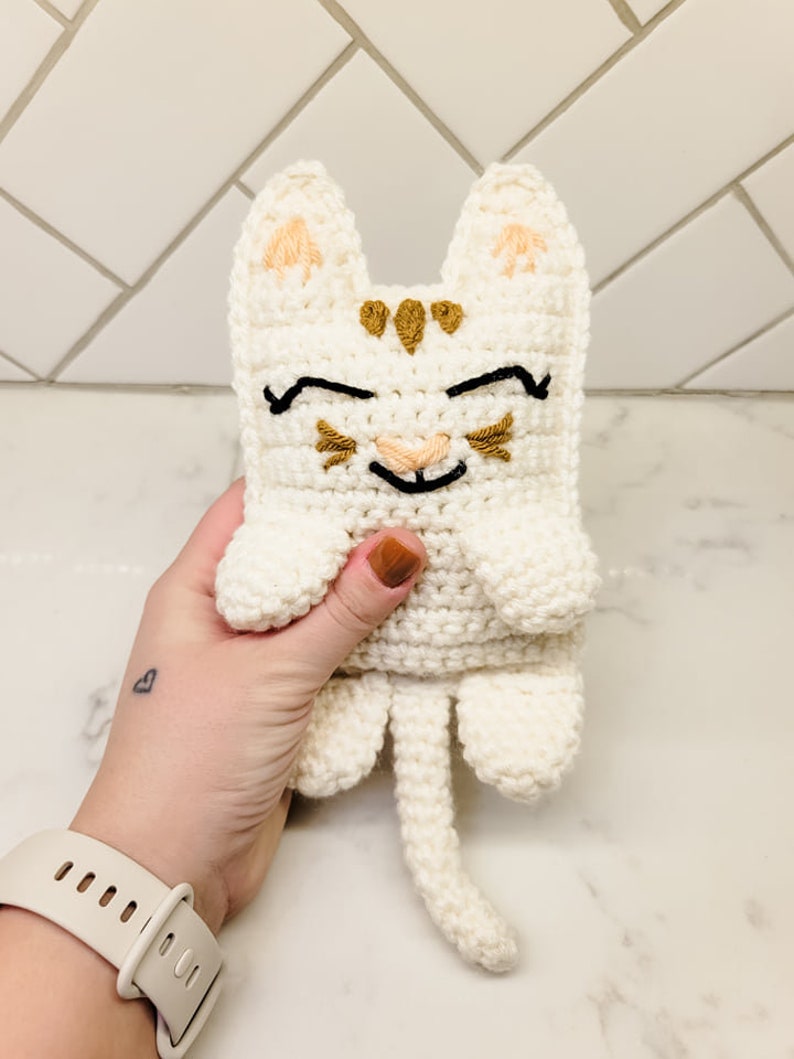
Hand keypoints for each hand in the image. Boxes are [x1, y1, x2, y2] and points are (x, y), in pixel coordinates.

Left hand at [72, 479, 424, 931]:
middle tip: (425, 504)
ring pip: (319, 611)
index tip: (374, 461)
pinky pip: (332, 659)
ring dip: (368, 595)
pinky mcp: (283, 705)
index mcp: (195, 589)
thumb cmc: (196, 758)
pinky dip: (370, 645)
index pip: (252, 510)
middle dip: (353, 537)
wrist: (172, 869)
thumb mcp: (273, 673)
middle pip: (294, 559)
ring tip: (438, 555)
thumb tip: (404, 544)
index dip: (308, 481)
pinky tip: (422, 625)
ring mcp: (255, 662)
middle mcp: (224, 617)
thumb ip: (343, 611)